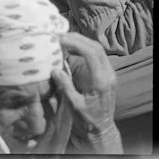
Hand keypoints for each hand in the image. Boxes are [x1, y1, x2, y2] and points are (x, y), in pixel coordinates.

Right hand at [51, 32, 120, 151]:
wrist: (101, 129)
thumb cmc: (86, 119)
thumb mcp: (73, 105)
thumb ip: (65, 87)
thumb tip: (55, 70)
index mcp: (101, 81)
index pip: (91, 53)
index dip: (75, 42)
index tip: (59, 39)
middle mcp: (108, 75)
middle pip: (95, 47)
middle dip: (77, 38)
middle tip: (58, 36)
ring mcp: (109, 73)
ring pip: (97, 48)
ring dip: (80, 41)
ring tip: (63, 39)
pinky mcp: (106, 73)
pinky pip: (96, 54)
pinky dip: (83, 47)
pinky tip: (71, 48)